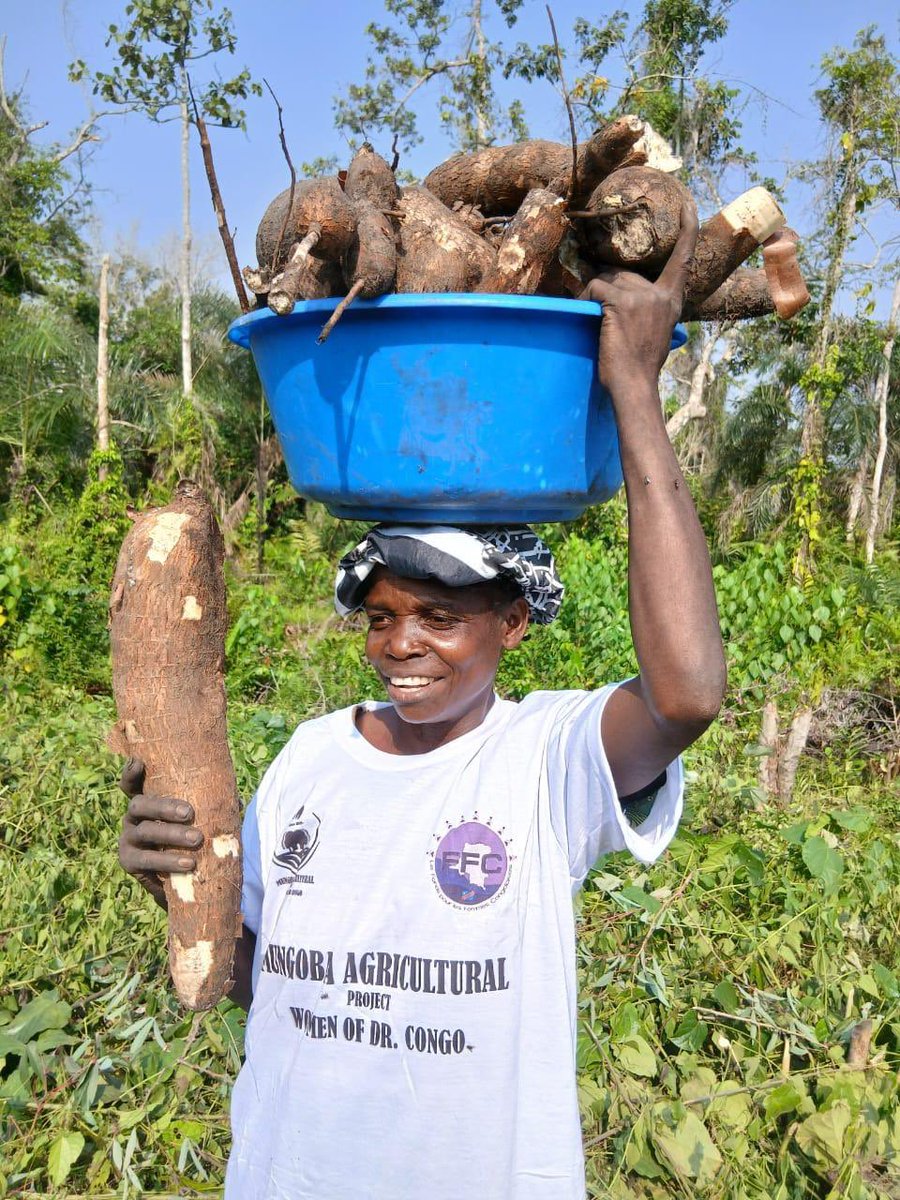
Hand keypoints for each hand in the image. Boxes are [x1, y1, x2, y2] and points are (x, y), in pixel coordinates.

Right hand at [118, 757, 203, 909]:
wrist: (179, 879)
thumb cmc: (188, 839)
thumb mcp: (194, 820)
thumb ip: (208, 806)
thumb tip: (237, 803)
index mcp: (147, 801)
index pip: (132, 783)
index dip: (131, 773)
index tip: (139, 762)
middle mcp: (132, 817)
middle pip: (140, 805)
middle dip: (164, 807)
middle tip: (189, 812)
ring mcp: (127, 839)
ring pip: (145, 832)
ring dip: (172, 835)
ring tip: (197, 839)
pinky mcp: (129, 863)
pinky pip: (146, 861)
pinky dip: (168, 862)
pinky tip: (188, 864)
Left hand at [580, 198, 698, 398]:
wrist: (634, 385)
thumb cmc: (639, 367)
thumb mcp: (654, 333)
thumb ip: (649, 310)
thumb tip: (624, 296)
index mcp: (672, 301)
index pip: (683, 259)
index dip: (687, 230)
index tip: (688, 205)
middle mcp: (661, 295)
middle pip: (625, 273)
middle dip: (608, 290)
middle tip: (602, 318)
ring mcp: (643, 297)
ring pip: (607, 280)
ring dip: (594, 297)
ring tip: (595, 322)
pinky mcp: (622, 302)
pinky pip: (595, 289)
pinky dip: (585, 300)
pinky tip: (587, 316)